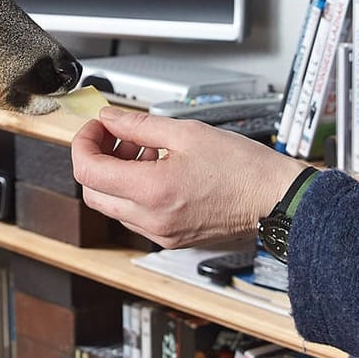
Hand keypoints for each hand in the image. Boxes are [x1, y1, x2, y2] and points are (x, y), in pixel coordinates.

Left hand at [69, 106, 301, 247]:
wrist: (274, 199)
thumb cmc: (243, 168)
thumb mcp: (187, 132)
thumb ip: (139, 125)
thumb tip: (109, 118)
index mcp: (152, 191)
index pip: (89, 172)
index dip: (84, 143)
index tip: (96, 127)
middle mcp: (152, 219)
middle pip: (93, 192)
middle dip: (97, 159)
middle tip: (115, 135)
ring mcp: (161, 234)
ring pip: (113, 205)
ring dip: (116, 175)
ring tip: (143, 148)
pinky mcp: (171, 238)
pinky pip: (135, 216)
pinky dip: (134, 191)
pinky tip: (156, 168)